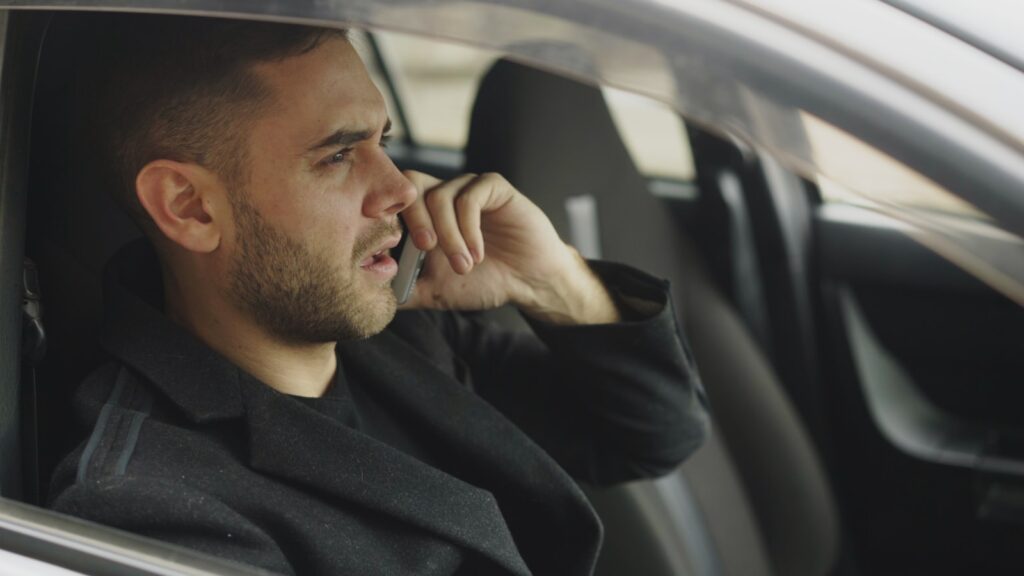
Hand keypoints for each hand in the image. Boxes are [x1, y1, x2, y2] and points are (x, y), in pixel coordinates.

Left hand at [398, 171, 619, 324]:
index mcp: (426, 214)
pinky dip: (469, 229)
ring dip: (450, 235)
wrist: (529, 282)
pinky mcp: (494, 187)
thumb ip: (405, 291)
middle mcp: (445, 195)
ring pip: (441, 197)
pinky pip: (470, 197)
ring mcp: (468, 188)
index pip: (394, 200)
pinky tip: (478, 253)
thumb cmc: (485, 282)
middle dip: (415, 220)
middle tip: (427, 250)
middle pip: (411, 185)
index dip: (389, 218)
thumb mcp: (436, 292)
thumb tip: (370, 297)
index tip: (388, 247)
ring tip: (465, 265)